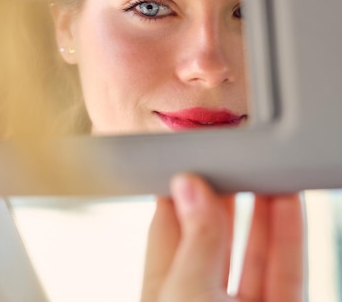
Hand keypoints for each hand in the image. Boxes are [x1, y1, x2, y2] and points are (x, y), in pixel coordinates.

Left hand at [140, 173, 303, 301]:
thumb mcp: (187, 290)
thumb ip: (194, 240)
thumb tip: (188, 186)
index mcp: (163, 294)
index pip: (165, 233)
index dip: (176, 196)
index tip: (188, 162)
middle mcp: (200, 299)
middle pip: (212, 241)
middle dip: (221, 198)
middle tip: (228, 161)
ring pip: (252, 254)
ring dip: (260, 211)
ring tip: (261, 174)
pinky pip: (285, 271)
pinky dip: (288, 235)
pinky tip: (287, 202)